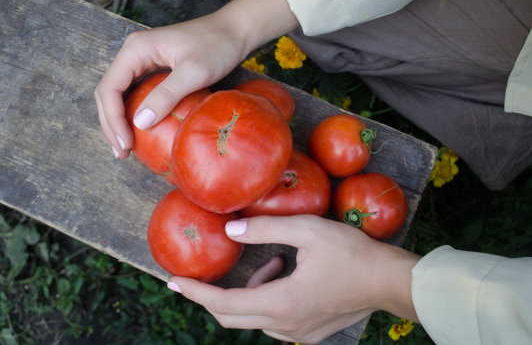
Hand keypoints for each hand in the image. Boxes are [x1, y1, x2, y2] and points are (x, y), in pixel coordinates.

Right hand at [94, 0, 298, 158]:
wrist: (234, 31)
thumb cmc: (217, 46)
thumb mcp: (194, 72)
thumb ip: (167, 95)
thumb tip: (140, 123)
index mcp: (136, 49)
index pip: (110, 88)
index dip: (113, 119)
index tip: (126, 143)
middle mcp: (133, 53)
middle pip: (108, 93)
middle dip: (111, 125)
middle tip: (122, 153)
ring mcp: (141, 60)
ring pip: (117, 95)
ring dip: (118, 122)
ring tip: (125, 149)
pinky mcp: (152, 68)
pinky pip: (133, 94)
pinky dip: (131, 114)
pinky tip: (138, 133)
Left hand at [168, 215, 420, 343]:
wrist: (390, 281)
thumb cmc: (352, 253)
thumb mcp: (307, 230)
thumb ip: (266, 228)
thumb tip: (231, 228)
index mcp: (282, 303)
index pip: (224, 303)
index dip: (195, 292)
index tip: (172, 281)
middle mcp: (286, 326)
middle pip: (231, 318)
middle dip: (210, 296)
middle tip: (196, 276)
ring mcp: (298, 335)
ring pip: (253, 318)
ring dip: (248, 291)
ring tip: (273, 260)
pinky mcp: (309, 334)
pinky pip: (272, 320)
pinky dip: (266, 298)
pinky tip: (284, 273)